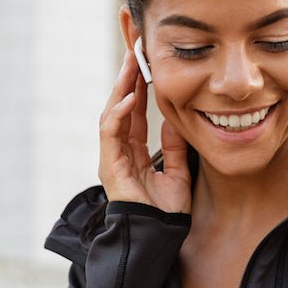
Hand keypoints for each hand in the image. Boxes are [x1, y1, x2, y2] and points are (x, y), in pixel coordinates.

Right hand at [98, 50, 191, 212]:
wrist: (159, 237)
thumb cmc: (167, 213)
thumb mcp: (179, 173)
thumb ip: (176, 147)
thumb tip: (175, 120)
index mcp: (134, 151)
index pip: (134, 112)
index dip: (138, 87)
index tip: (145, 62)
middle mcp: (119, 151)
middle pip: (120, 106)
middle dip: (126, 78)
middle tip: (134, 50)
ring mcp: (112, 158)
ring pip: (112, 113)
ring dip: (121, 87)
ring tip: (131, 63)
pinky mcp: (109, 166)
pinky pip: (110, 133)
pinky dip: (119, 114)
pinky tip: (130, 98)